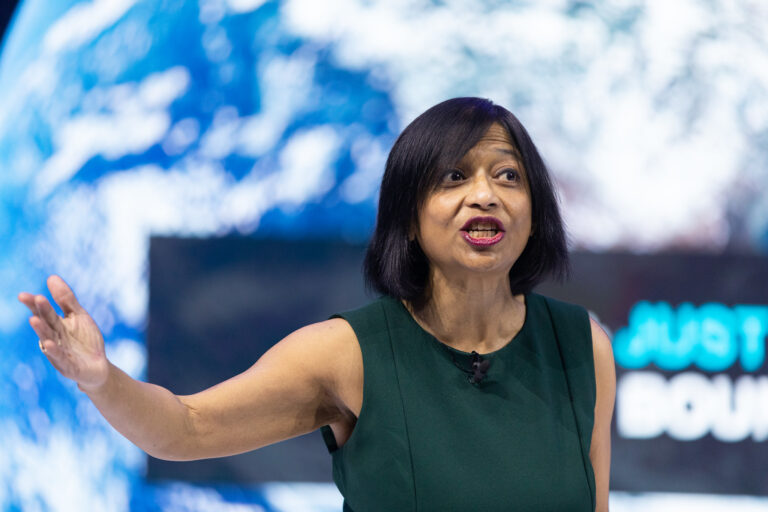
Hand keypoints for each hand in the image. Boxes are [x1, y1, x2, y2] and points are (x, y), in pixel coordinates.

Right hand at [18, 275, 108, 390]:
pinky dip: (55, 351)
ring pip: (48, 340)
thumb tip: (51, 277)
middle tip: (36, 298)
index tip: (23, 295)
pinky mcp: (68, 366)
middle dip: (41, 312)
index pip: (43, 312)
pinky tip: (49, 344)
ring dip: (42, 331)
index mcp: (56, 325)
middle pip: (47, 323)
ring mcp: (59, 352)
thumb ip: (65, 299)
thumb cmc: (85, 340)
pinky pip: (60, 358)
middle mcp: (54, 338)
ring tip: (34, 319)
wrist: (98, 366)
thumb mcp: (79, 316)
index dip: (35, 304)